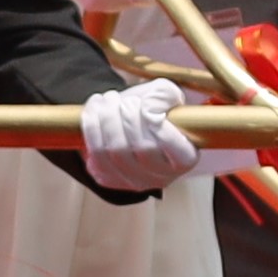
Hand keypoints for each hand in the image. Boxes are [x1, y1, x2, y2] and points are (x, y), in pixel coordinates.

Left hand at [76, 75, 198, 193]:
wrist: (121, 121)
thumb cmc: (148, 110)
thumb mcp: (165, 96)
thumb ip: (165, 95)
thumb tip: (149, 106)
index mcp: (186, 158)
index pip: (175, 146)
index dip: (156, 122)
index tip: (144, 104)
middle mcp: (162, 176)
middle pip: (142, 147)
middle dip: (128, 116)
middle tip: (122, 99)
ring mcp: (134, 181)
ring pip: (116, 151)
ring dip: (107, 119)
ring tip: (107, 100)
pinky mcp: (108, 179)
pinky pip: (96, 155)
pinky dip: (91, 127)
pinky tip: (94, 110)